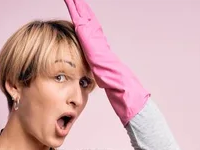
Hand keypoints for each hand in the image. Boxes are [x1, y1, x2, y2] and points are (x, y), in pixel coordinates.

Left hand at [64, 0, 150, 125]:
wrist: (126, 91)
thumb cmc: (119, 89)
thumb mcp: (105, 79)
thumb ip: (100, 72)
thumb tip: (97, 76)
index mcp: (101, 51)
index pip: (91, 31)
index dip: (86, 19)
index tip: (80, 9)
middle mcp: (100, 44)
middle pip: (89, 22)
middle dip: (81, 8)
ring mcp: (99, 44)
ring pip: (87, 21)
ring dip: (79, 8)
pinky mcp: (95, 47)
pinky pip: (85, 29)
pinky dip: (80, 18)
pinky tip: (74, 9)